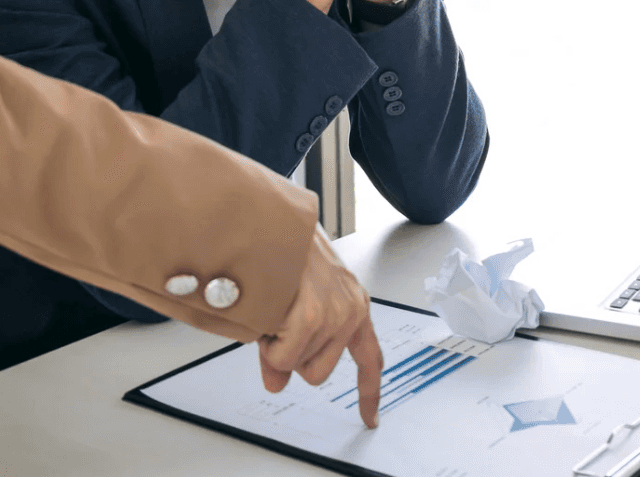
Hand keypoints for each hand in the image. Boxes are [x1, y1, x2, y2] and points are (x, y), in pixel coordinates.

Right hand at [258, 227, 382, 427]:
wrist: (270, 221)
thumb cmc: (284, 253)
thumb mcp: (295, 302)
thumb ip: (292, 347)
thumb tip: (277, 382)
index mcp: (353, 306)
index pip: (370, 358)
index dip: (369, 392)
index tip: (370, 417)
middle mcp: (351, 311)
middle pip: (318, 374)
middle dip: (292, 356)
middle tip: (280, 324)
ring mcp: (335, 314)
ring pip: (298, 366)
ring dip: (278, 344)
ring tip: (276, 308)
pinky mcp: (314, 316)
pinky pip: (284, 357)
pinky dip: (268, 342)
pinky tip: (270, 312)